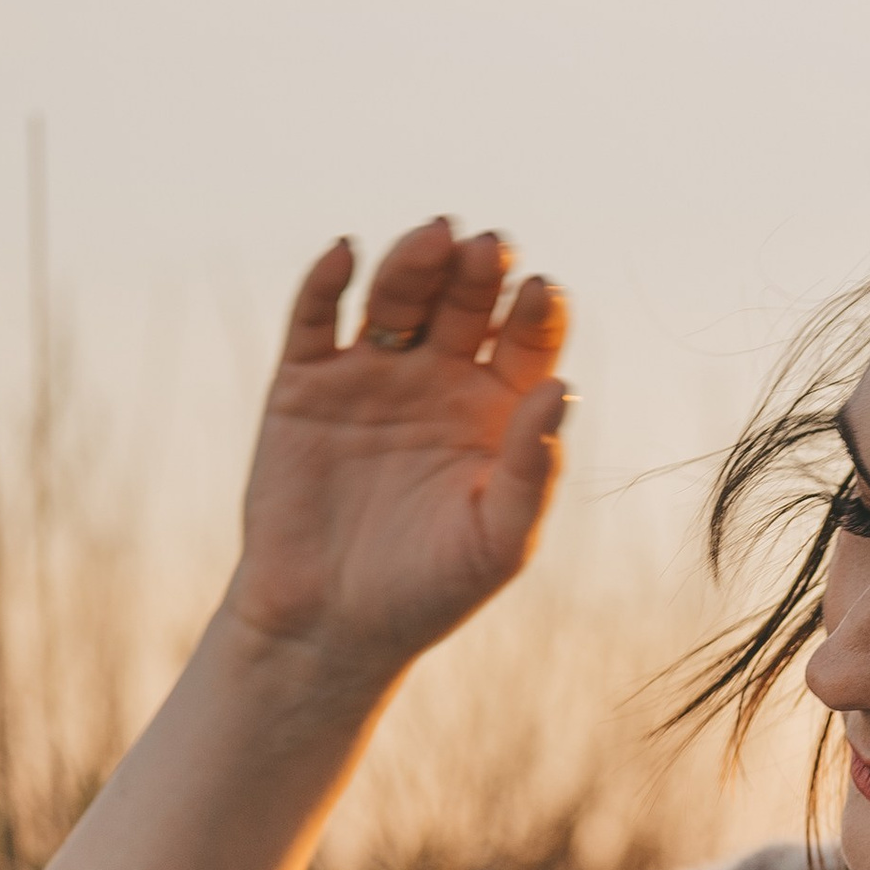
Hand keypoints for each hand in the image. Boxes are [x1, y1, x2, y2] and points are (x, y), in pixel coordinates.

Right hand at [217, 220, 570, 686]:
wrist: (326, 629)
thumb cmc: (426, 593)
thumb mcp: (496, 541)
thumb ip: (532, 469)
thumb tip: (565, 387)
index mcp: (495, 411)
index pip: (527, 339)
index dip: (536, 310)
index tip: (542, 291)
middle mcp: (437, 380)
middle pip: (464, 302)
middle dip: (478, 272)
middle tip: (490, 250)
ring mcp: (370, 376)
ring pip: (396, 296)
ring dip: (415, 262)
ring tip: (434, 239)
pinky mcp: (305, 384)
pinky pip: (315, 317)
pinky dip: (325, 281)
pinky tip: (346, 255)